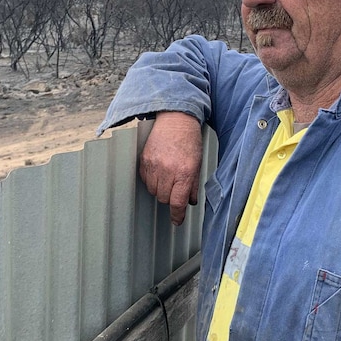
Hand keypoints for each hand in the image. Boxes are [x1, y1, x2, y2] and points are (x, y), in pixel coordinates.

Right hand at [139, 111, 202, 225]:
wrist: (175, 119)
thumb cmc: (189, 139)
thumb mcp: (197, 163)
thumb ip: (193, 185)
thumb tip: (190, 202)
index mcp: (184, 172)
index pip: (177, 202)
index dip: (177, 215)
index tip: (177, 221)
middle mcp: (167, 170)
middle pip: (164, 198)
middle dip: (170, 196)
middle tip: (176, 186)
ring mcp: (153, 165)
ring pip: (153, 191)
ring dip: (160, 188)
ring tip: (167, 175)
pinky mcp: (144, 160)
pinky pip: (145, 180)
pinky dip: (151, 179)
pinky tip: (159, 169)